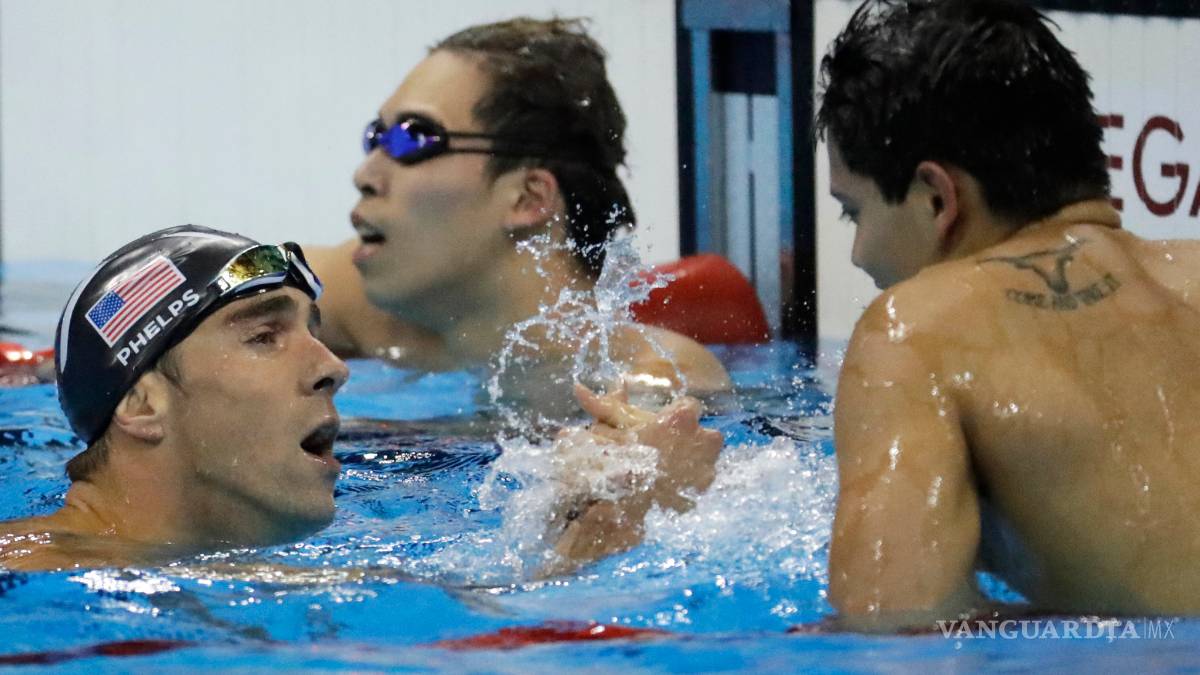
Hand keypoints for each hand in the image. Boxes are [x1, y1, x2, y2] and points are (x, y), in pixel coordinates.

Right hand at [572, 383, 722, 510]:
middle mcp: (704, 438)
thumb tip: (578, 387)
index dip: (675, 415)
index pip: (690, 405)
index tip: (663, 425)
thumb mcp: (611, 427)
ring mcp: (708, 465)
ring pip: (705, 455)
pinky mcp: (705, 487)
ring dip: (691, 458)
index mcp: (683, 417)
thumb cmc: (619, 457)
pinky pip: (700, 478)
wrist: (626, 502)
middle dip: (688, 437)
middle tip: (665, 446)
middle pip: (703, 431)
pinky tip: (670, 484)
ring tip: (667, 467)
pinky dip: (689, 481)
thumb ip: (603, 405)